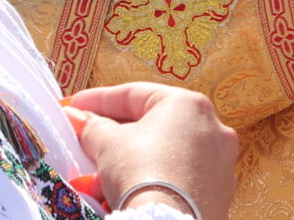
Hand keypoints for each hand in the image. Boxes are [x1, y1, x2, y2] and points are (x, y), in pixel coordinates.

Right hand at [63, 82, 237, 218]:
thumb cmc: (142, 170)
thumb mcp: (109, 144)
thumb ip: (93, 127)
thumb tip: (80, 118)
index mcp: (189, 104)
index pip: (137, 94)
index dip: (100, 99)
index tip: (75, 105)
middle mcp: (211, 128)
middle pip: (152, 127)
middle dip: (113, 139)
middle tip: (84, 143)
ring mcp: (217, 162)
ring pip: (162, 157)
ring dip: (126, 166)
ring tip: (94, 182)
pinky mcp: (215, 193)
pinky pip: (174, 180)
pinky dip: (147, 184)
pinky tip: (117, 197)